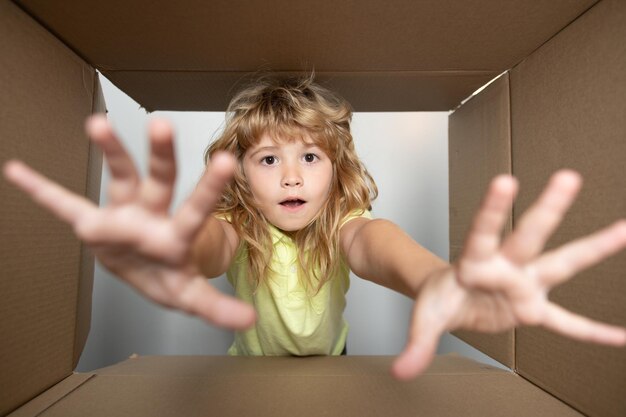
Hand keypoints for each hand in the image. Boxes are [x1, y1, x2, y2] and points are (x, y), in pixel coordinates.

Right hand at [3, 115, 255, 329]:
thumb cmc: (170, 276)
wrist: (145, 271)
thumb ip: (216, 307)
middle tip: (162, 125)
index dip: (210, 187)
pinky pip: (64, 205)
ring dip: (110, 152)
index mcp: (176, 235)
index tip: (227, 159)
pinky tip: (17, 170)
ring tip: (98, 123)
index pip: (196, 208)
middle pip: (159, 181)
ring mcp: (122, 214)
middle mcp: (152, 215)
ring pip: (119, 177)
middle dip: (161, 156)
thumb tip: (250, 321)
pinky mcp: (93, 223)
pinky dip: (41, 191)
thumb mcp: (190, 295)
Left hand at [393, 170, 625, 379]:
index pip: (483, 231)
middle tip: (568, 176)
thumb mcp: (424, 318)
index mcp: (474, 261)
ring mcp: (524, 285)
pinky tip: (621, 337)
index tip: (506, 181)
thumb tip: (400, 373)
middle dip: (548, 208)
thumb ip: (417, 343)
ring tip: (625, 228)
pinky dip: (593, 332)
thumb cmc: (439, 299)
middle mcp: (505, 266)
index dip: (492, 209)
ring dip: (592, 247)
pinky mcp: (533, 309)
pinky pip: (567, 323)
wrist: (451, 299)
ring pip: (561, 263)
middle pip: (529, 235)